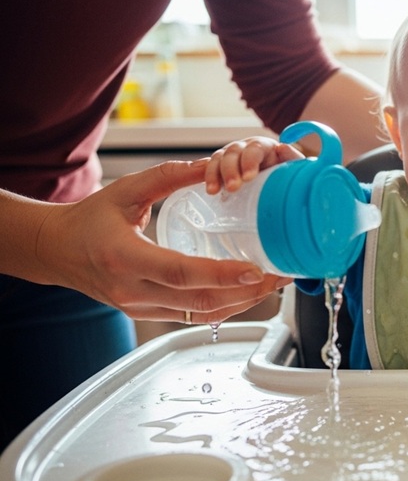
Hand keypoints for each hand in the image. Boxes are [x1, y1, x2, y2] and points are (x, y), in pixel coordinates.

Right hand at [35, 160, 290, 323]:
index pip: (180, 272)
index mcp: (123, 257)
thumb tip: (210, 164)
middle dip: (246, 292)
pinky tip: (246, 293)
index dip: (221, 274)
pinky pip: (192, 316)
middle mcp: (132, 291)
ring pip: (201, 315)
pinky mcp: (147, 314)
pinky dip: (224, 307)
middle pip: (199, 301)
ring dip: (241, 303)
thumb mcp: (123, 190)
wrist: (55, 251)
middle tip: (278, 275)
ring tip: (271, 284)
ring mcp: (139, 308)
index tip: (255, 270)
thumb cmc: (88, 220)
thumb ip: (167, 178)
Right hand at [206, 136, 304, 193]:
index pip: (254, 149)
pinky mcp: (221, 169)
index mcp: (263, 146)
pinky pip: (210, 169)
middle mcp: (244, 148)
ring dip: (215, 174)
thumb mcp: (293, 168)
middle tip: (233, 188)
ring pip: (219, 159)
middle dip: (231, 170)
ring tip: (214, 191)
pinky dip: (207, 177)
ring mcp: (231, 157)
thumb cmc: (285, 176)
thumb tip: (282, 147)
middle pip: (233, 152)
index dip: (250, 161)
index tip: (249, 177)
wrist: (276, 189)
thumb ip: (292, 158)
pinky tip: (208, 190)